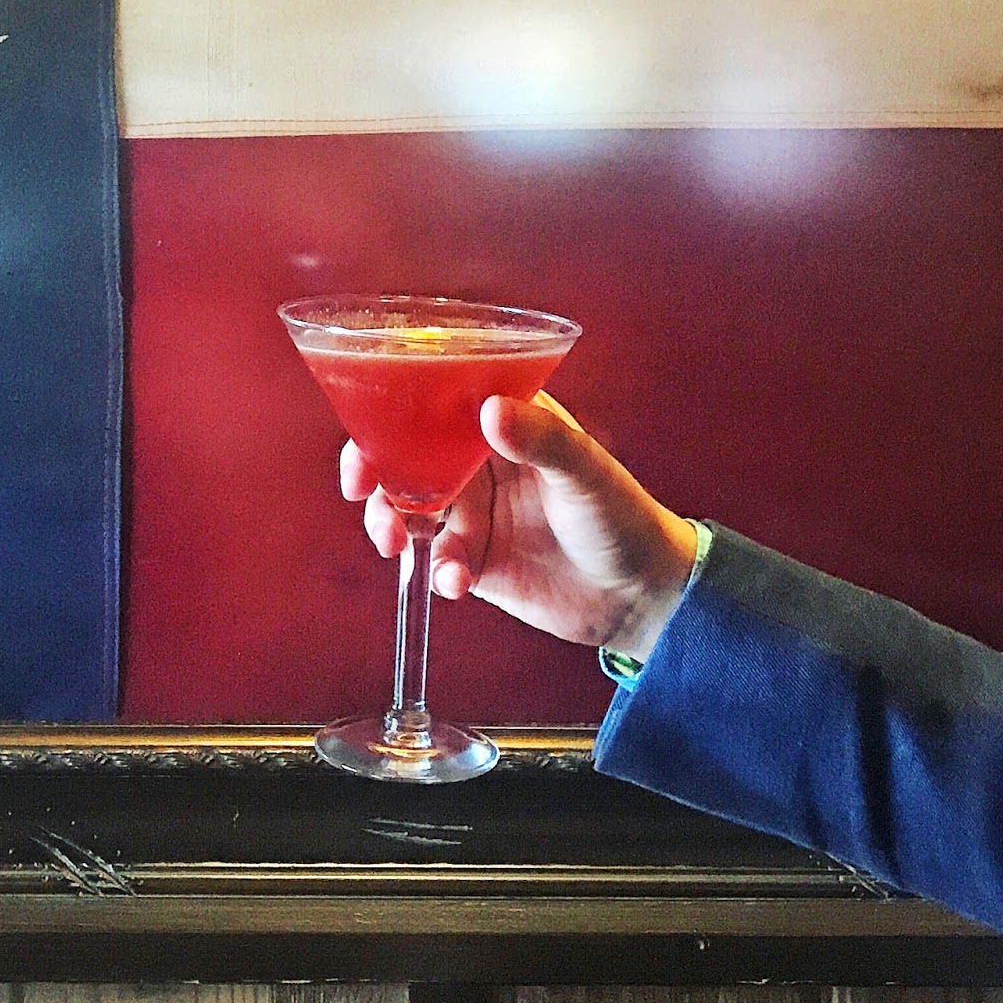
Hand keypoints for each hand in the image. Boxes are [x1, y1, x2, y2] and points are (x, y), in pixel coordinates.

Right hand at [340, 394, 698, 661]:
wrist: (641, 599)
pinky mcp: (473, 560)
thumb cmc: (624, 518)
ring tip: (394, 543)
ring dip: (392, 522)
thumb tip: (491, 410)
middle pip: (407, 454)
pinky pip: (435, 558)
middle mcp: (480, 463)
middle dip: (375, 470)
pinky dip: (436, 569)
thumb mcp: (585, 473)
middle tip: (361, 490)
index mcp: (504, 423)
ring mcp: (474, 512)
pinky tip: (455, 582)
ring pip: (409, 507)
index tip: (368, 433)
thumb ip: (541, 440)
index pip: (437, 403)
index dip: (393, 411)